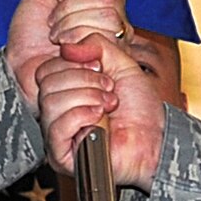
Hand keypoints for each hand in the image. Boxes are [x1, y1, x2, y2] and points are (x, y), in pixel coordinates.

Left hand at [6, 0, 128, 109]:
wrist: (21, 66)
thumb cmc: (31, 33)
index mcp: (104, 2)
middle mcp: (117, 23)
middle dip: (71, 6)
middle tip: (53, 22)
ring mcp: (116, 45)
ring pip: (109, 19)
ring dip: (72, 24)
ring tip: (57, 38)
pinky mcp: (109, 65)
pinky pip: (102, 41)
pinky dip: (75, 41)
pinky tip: (63, 50)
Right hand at [34, 37, 163, 187]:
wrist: (155, 138)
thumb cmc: (140, 109)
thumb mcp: (121, 63)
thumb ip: (96, 45)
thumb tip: (67, 46)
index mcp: (64, 90)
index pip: (46, 69)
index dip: (74, 63)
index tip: (100, 69)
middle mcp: (56, 111)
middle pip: (47, 83)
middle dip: (85, 80)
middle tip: (108, 88)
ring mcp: (57, 134)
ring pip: (51, 102)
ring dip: (87, 97)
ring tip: (107, 104)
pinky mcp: (61, 155)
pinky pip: (57, 127)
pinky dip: (82, 116)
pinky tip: (100, 118)